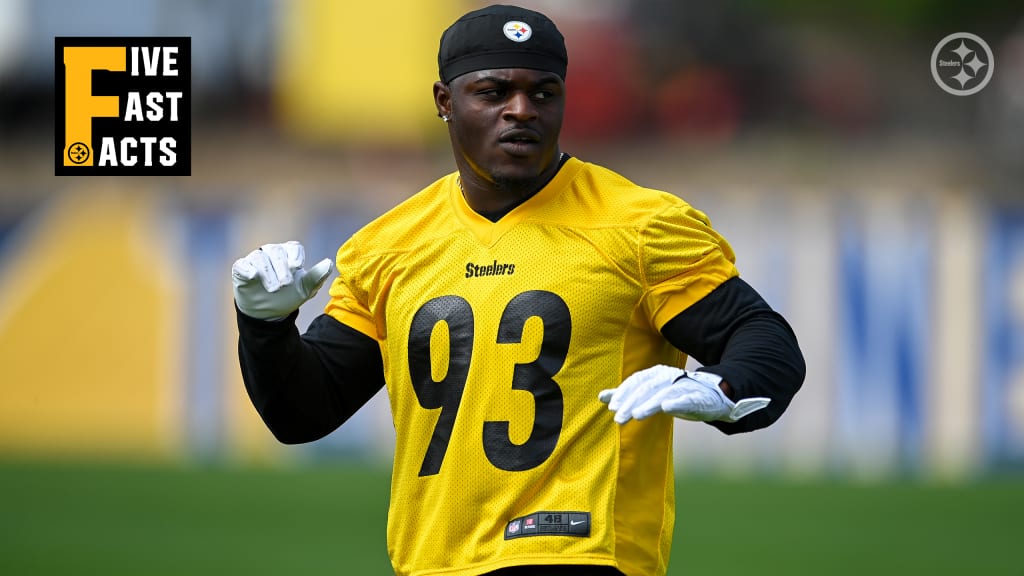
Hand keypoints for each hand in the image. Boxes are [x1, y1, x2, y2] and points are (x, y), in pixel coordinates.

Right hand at [231, 241, 332, 319]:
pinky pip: (241, 265)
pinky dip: (246, 269)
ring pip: (260, 258)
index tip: (297, 267)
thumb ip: (317, 276)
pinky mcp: (241, 269)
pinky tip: (252, 276)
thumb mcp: (306, 289)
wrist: (269, 313)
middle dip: (281, 268)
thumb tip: (329, 263)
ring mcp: (255, 260)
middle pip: (277, 252)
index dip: (295, 256)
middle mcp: (272, 253)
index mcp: (289, 254)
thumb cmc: (289, 296)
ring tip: (274, 288)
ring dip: (268, 272)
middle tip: (285, 284)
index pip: (293, 247)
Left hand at [598, 364, 769, 424]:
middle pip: (647, 388)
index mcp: (656, 375)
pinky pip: (687, 399)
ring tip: (636, 414)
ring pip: (664, 393)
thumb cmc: (676, 394)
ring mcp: (684, 387)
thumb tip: (602, 397)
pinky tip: (667, 407)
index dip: (624, 393)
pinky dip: (677, 402)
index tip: (612, 407)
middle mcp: (668, 377)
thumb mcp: (650, 394)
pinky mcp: (698, 398)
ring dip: (649, 403)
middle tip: (618, 418)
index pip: (636, 382)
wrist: (713, 395)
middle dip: (631, 402)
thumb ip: (627, 394)